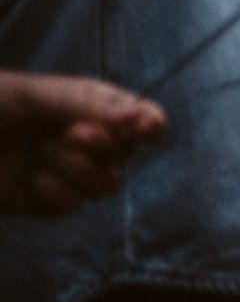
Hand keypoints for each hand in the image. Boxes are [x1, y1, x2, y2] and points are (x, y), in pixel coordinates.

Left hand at [0, 72, 165, 215]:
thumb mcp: (38, 95)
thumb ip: (89, 104)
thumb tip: (140, 116)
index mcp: (93, 109)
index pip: (142, 119)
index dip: (149, 124)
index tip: (143, 127)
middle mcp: (88, 142)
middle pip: (126, 156)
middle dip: (101, 147)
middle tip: (69, 134)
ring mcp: (67, 173)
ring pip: (104, 185)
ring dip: (76, 171)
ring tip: (42, 156)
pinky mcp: (44, 201)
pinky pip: (69, 206)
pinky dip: (52, 193)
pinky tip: (29, 181)